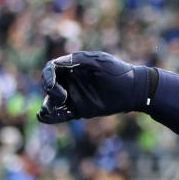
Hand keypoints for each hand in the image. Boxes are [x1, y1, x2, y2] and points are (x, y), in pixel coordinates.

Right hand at [37, 51, 154, 123]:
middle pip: (49, 86)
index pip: (51, 70)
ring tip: (46, 111)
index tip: (52, 85)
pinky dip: (51, 117)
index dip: (47, 77)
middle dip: (50, 92)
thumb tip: (56, 64)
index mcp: (72, 67)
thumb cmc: (118, 72)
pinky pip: (62, 115)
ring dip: (47, 106)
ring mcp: (75, 96)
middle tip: (62, 97)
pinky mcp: (80, 110)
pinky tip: (44, 118)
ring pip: (53, 102)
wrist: (135, 90)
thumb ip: (77, 61)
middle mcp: (71, 81)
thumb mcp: (98, 62)